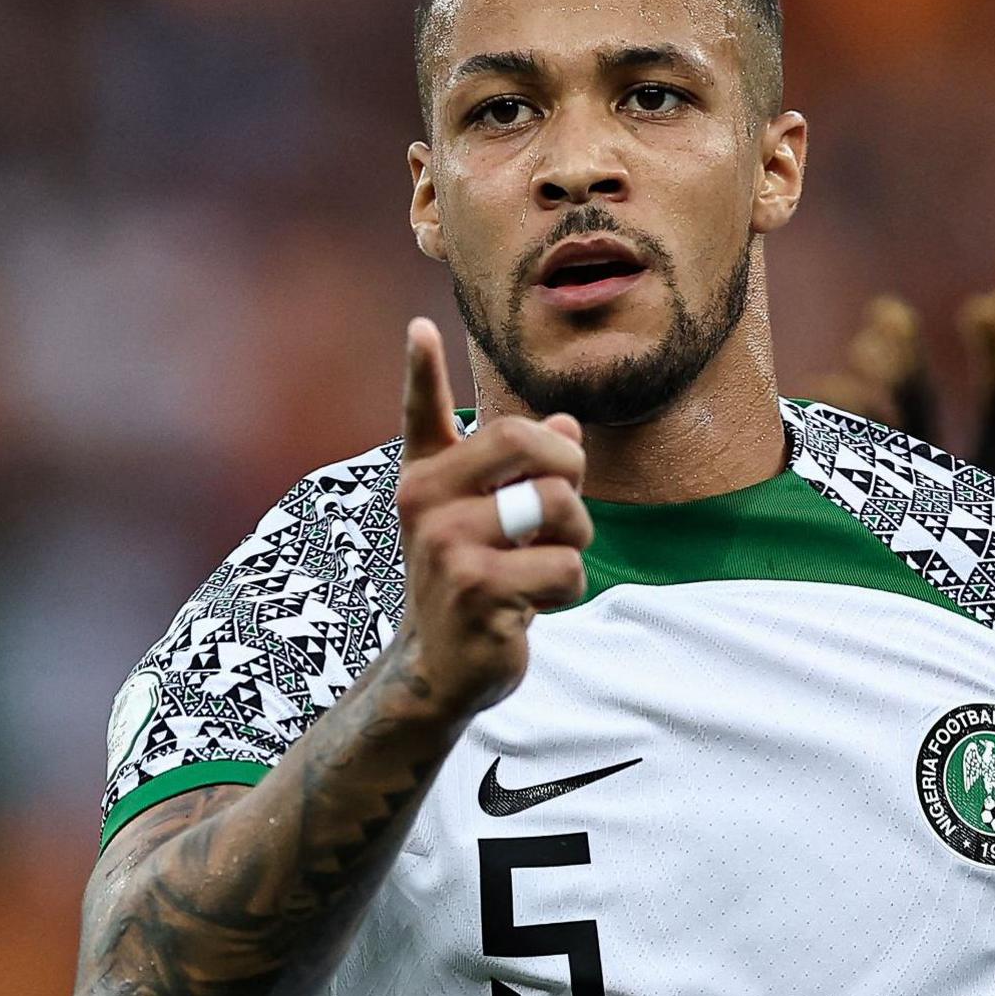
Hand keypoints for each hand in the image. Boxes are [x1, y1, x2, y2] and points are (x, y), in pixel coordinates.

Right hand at [393, 318, 592, 716]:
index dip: (421, 369)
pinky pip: (565, 568)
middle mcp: (425, 502)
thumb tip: (568, 426)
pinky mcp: (476, 589)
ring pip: (557, 507)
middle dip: (568, 468)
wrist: (438, 668)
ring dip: (574, 540)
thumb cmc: (472, 581)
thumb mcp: (489, 522)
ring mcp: (447, 545)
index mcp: (426, 478)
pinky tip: (531, 607)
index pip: (422, 413)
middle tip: (564, 507)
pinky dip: (566, 590)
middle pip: (523, 440)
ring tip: (542, 565)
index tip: (419, 328)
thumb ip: (522, 474)